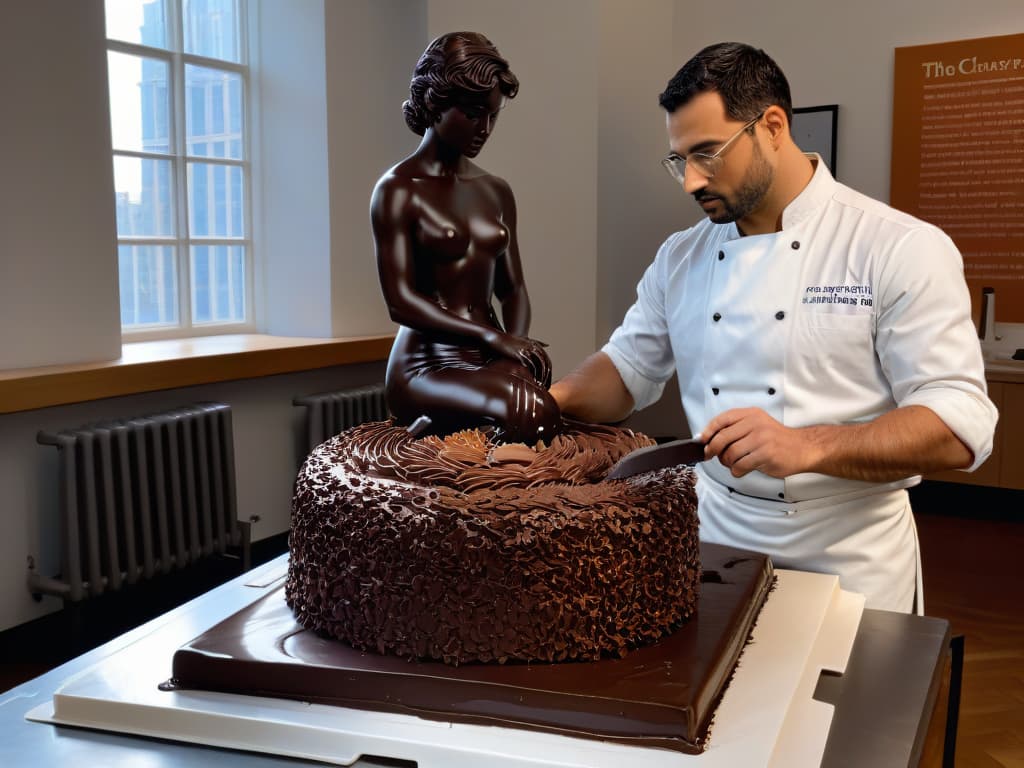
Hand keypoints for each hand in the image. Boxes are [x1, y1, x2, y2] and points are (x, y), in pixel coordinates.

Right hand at [491, 333, 551, 386]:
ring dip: (540, 377)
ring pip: (539, 365)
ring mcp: (527, 350)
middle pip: (545, 364)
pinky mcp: (520, 353)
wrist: (499, 339)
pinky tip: (531, 381)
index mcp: (537, 346)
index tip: (547, 383)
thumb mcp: (526, 340)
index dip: (548, 374)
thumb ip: (537, 343)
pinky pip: (529, 365)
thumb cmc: (511, 341)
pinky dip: (532, 373)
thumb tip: (547, 344)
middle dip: (546, 377)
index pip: (547, 362)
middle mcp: (534, 347)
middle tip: (545, 387)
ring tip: (539, 386)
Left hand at [701, 408, 819, 478]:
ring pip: (730, 454)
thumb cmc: (776, 439)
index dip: (708, 431)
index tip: (703, 441)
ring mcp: (760, 439)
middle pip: (722, 438)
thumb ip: (735, 428)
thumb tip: (708, 438)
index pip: (722, 419)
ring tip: (734, 463)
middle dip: (713, 450)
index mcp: (751, 414)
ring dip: (727, 463)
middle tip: (712, 455)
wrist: (803, 448)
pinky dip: (736, 471)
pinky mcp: (765, 455)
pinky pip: (740, 466)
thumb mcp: (757, 424)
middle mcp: (755, 424)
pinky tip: (742, 469)